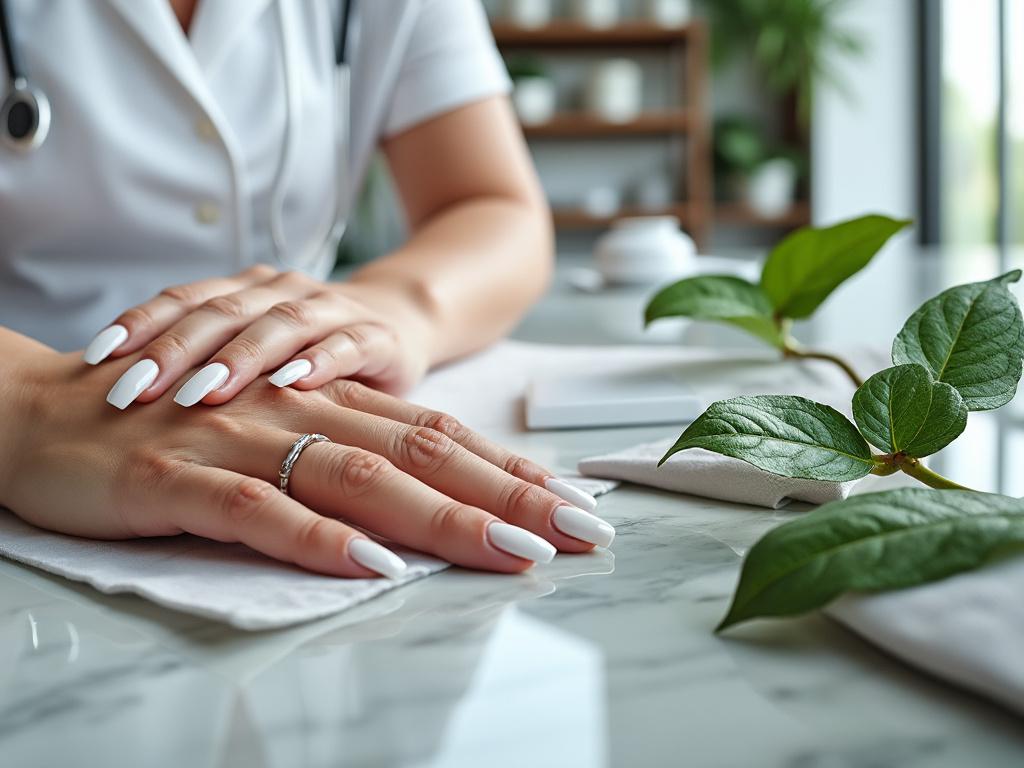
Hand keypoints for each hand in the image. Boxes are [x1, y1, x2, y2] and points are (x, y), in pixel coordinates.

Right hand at [1, 342, 611, 578]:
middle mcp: (296, 412)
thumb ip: (337, 459)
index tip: (579, 504)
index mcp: (322, 404)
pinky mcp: (177, 476)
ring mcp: (239, 441)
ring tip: (515, 550)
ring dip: (442, 515)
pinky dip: (321, 538)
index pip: (437, 435)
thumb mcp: (266, 437)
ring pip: (358, 476)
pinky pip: (259, 510)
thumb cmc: (164, 429)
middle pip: (422, 451)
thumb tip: (417, 507)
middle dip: (510, 492)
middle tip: (584, 530)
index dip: (512, 469)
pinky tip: (377, 566)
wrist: (40, 411)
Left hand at [82, 265, 435, 409]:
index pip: (184, 299)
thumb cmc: (312, 349)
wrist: (401, 323)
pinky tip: (293, 384)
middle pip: (223, 313)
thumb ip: (206, 362)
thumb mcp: (256, 352)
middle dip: (175, 351)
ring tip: (201, 394)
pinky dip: (320, 362)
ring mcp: (332, 311)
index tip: (94, 360)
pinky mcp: (377, 338)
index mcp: (247, 290)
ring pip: (279, 325)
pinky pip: (346, 346)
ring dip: (240, 358)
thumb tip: (120, 391)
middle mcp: (284, 291)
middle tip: (132, 389)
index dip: (140, 325)